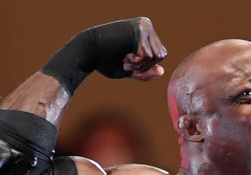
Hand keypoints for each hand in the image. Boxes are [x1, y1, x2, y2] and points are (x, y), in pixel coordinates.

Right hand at [42, 17, 166, 92]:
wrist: (88, 52)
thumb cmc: (106, 61)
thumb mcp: (130, 70)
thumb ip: (146, 72)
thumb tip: (162, 72)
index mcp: (146, 32)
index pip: (160, 56)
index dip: (144, 66)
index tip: (127, 60)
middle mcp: (146, 25)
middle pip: (161, 56)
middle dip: (143, 65)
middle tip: (125, 59)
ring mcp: (144, 26)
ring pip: (157, 56)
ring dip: (140, 64)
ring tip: (124, 56)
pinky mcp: (139, 30)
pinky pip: (148, 55)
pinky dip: (136, 62)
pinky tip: (124, 54)